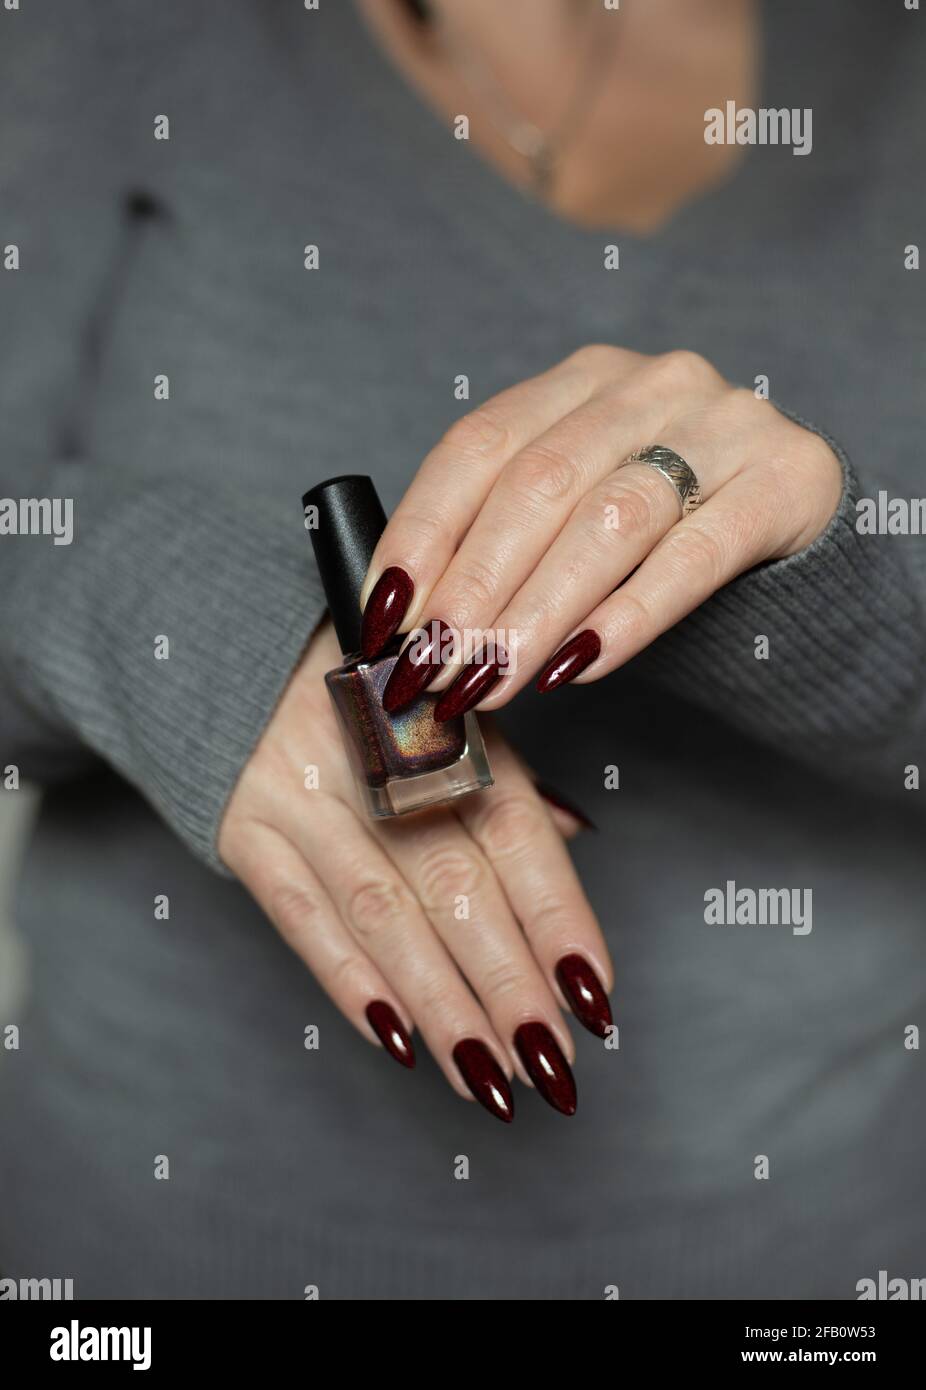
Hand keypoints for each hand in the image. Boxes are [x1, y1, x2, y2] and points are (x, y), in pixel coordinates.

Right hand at [217, 620, 610, 1120]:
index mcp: (440, 721)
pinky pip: (302, 918)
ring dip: (442, 1004)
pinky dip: (352, 982)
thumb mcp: (438, 702)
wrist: (224, 647)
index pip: (515, 832)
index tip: (594, 993)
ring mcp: (306, 796)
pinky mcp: (246, 831)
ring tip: (489, 1079)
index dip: (558, 915)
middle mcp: (376, 758)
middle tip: (551, 1065)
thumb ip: (499, 771)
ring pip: (385, 915)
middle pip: (457, 884)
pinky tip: (399, 1040)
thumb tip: (578, 835)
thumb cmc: (359, 686)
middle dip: (510, 984)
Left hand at [358, 346, 842, 714]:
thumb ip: (506, 538)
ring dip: (539, 611)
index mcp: (580, 381)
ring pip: (610, 519)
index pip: (478, 446)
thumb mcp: (577, 506)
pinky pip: (696, 553)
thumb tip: (408, 623)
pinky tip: (583, 664)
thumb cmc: (662, 522)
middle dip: (474, 585)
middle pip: (538, 485)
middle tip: (433, 666)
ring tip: (493, 679)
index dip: (421, 531)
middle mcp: (650, 384)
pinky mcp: (785, 480)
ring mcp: (725, 423)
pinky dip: (632, 613)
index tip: (384, 613)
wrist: (795, 510)